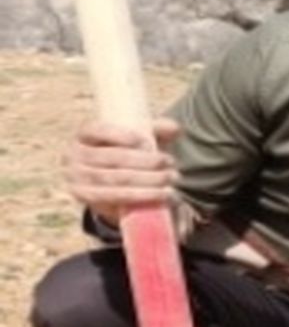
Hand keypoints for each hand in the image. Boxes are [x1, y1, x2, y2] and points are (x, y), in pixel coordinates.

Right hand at [65, 118, 179, 225]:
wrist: (115, 186)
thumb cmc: (129, 154)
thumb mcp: (141, 140)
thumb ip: (156, 130)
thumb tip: (175, 128)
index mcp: (84, 134)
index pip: (97, 130)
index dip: (120, 135)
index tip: (145, 142)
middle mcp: (74, 155)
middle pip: (112, 158)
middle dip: (145, 161)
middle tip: (170, 163)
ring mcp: (77, 178)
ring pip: (115, 179)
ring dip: (147, 180)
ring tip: (170, 179)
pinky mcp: (85, 198)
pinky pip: (113, 197)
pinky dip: (139, 196)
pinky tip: (159, 195)